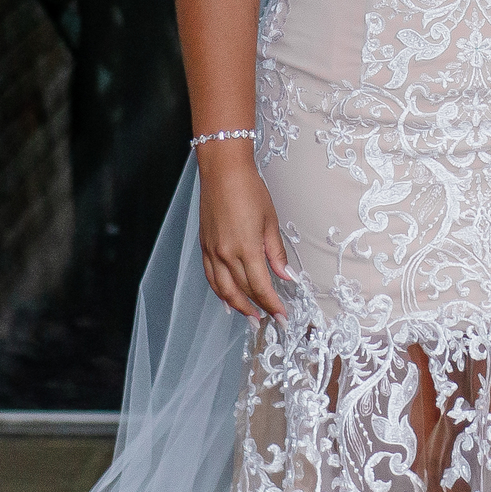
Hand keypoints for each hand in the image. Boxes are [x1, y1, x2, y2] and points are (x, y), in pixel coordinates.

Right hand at [197, 142, 290, 318]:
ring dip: (237, 306)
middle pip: (243, 290)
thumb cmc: (249, 189)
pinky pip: (211, 277)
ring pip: (223, 289)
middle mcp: (226, 254)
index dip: (272, 304)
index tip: (282, 316)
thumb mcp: (270, 220)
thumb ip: (276, 252)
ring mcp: (212, 251)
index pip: (261, 286)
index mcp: (246, 248)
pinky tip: (226, 299)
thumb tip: (286, 275)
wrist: (222, 171)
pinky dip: (219, 291)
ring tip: (250, 317)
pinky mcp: (204, 246)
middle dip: (258, 308)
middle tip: (270, 320)